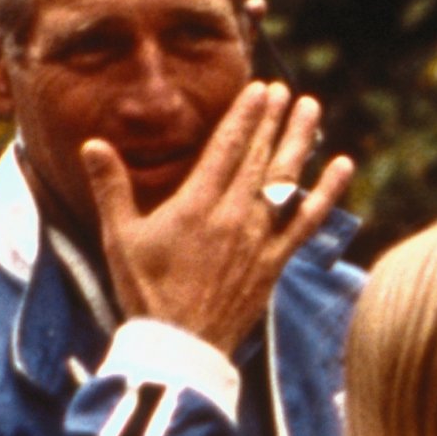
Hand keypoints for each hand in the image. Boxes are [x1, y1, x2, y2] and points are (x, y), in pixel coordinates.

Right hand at [85, 83, 354, 353]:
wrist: (181, 347)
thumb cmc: (146, 292)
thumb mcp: (120, 238)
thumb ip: (111, 187)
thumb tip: (92, 143)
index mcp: (196, 205)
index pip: (227, 148)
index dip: (245, 115)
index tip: (259, 89)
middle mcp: (232, 216)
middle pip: (259, 157)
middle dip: (273, 119)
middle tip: (286, 90)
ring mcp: (258, 240)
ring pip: (285, 180)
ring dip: (300, 142)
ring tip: (311, 109)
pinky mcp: (275, 263)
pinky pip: (306, 221)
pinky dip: (326, 193)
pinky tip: (343, 167)